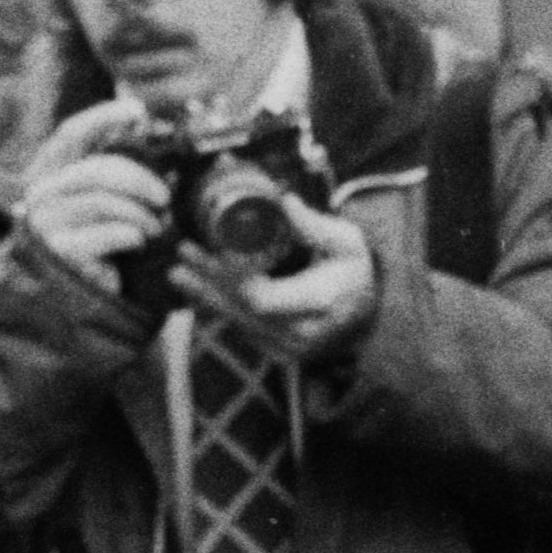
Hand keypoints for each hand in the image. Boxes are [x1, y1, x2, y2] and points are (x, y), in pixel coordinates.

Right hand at [15, 97, 171, 291]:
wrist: (86, 296)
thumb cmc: (101, 242)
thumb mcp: (108, 198)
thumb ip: (117, 167)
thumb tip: (143, 126)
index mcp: (49, 173)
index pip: (71, 133)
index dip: (104, 117)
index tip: (138, 112)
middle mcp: (40, 194)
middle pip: (96, 169)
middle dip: (139, 180)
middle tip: (164, 197)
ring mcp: (46, 223)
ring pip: (103, 201)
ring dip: (140, 214)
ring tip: (154, 227)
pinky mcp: (60, 252)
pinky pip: (107, 232)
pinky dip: (132, 234)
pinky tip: (138, 241)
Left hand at [190, 197, 380, 364]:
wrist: (374, 313)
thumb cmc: (357, 271)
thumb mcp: (347, 241)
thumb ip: (314, 224)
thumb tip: (283, 199)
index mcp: (319, 301)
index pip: (262, 297)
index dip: (233, 275)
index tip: (214, 245)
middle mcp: (302, 332)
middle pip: (242, 310)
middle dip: (209, 281)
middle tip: (183, 252)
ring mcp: (290, 348)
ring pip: (238, 323)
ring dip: (205, 296)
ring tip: (177, 272)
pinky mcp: (280, 353)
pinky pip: (242, 331)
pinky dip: (219, 309)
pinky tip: (197, 290)